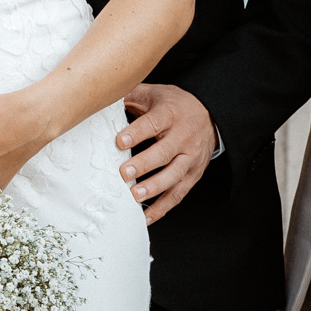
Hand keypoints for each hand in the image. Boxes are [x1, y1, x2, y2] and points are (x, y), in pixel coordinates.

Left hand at [116, 82, 215, 221]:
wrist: (209, 115)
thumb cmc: (173, 105)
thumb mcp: (154, 93)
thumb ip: (130, 95)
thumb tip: (101, 97)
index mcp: (171, 114)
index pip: (154, 123)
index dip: (137, 132)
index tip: (119, 141)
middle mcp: (184, 136)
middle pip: (165, 152)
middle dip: (145, 164)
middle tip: (124, 173)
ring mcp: (190, 158)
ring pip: (174, 175)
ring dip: (155, 187)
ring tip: (135, 196)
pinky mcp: (193, 175)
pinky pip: (178, 194)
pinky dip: (163, 207)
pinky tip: (146, 217)